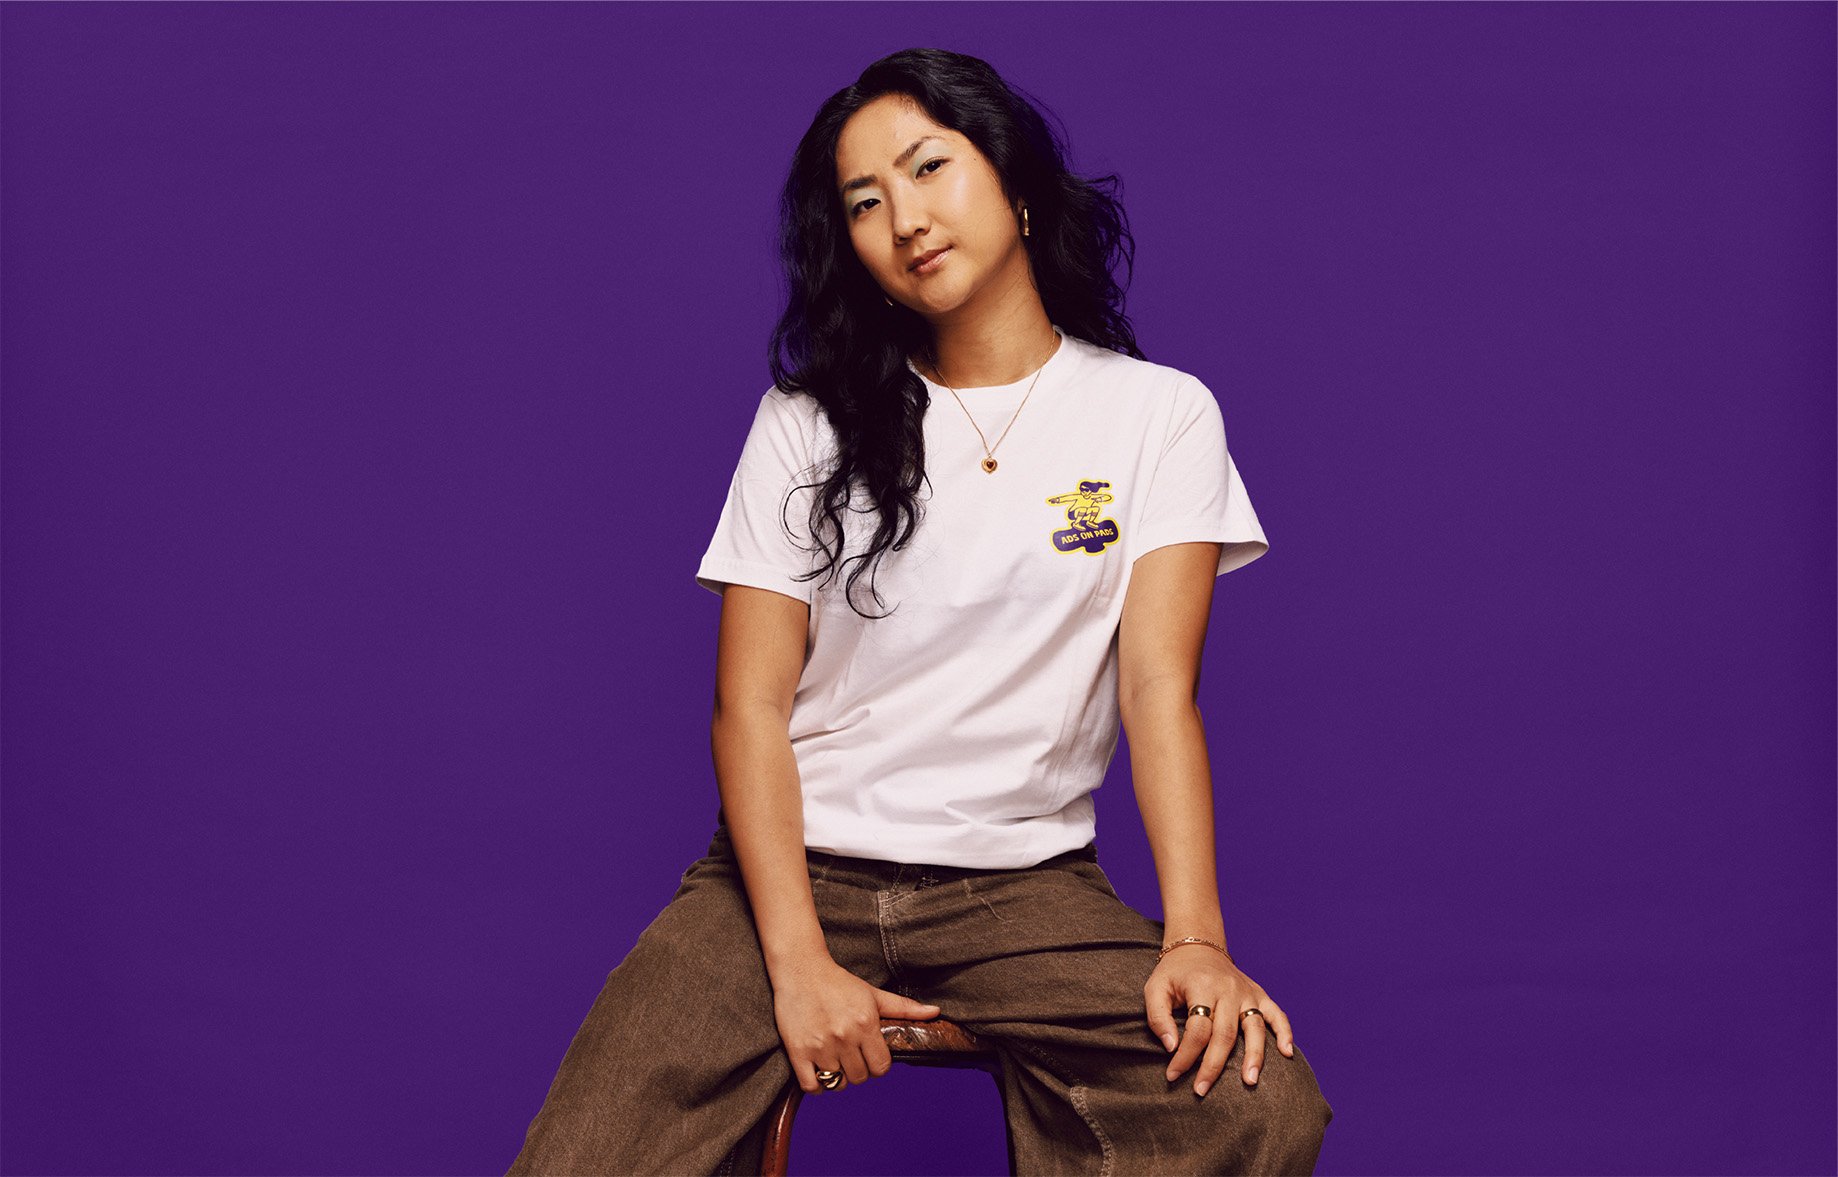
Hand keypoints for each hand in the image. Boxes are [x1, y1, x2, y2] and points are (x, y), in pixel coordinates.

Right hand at [770, 956, 942, 1093]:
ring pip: (837, 1083)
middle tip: (851, 1055)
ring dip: (838, 1076)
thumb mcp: (873, 994)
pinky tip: (819, 1071)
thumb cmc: (839, 982)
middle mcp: (845, 1036)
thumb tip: (936, 1013)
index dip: (878, 1064)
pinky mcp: (798, 1051)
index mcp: (866, 1023)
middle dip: (858, 1070)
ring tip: (835, 1059)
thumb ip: (904, 1008)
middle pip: (860, 1077)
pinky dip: (818, 1085)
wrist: (801, 969)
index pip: (881, 1067)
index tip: (870, 1055)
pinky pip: (812, 1086)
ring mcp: (820, 1046)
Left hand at [1144, 944, 1295, 1096]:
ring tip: (1250, 1082)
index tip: (1172, 1075)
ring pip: (1254, 1028)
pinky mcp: (1259, 994)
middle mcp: (1228, 990)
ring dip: (1254, 1056)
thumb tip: (1171, 1047)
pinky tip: (1287, 1053)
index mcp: (1202, 986)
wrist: (1197, 946)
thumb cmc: (1174, 973)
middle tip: (1201, 1090)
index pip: (1197, 1029)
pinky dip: (1284, 1032)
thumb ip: (1157, 1017)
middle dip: (1213, 1066)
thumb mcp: (1155, 989)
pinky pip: (1276, 1014)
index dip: (1185, 1056)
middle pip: (1225, 1034)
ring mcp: (1247, 992)